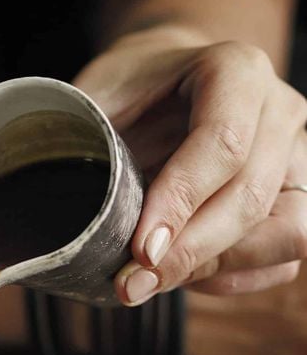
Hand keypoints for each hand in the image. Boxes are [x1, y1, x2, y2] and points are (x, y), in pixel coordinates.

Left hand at [74, 28, 306, 305]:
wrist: (164, 90)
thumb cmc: (127, 96)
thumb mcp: (97, 97)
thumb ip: (88, 142)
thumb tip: (71, 221)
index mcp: (235, 71)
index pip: (223, 143)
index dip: (180, 203)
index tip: (140, 250)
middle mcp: (280, 111)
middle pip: (251, 198)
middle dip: (188, 253)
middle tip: (132, 284)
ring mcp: (298, 157)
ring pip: (284, 235)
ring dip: (216, 269)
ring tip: (155, 280)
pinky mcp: (299, 199)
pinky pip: (282, 260)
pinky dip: (232, 279)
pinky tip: (184, 275)